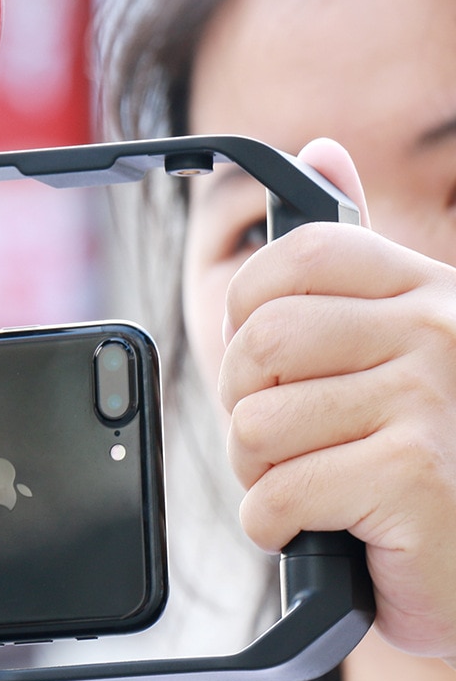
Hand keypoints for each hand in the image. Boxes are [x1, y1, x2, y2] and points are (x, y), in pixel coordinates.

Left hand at [221, 139, 455, 658]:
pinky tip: (323, 530)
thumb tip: (322, 150)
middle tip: (283, 442)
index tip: (260, 361)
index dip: (246, 312)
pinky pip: (277, 494)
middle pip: (259, 342)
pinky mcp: (415, 477)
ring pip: (257, 424)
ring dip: (260, 475)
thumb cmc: (424, 464)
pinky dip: (274, 526)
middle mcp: (439, 332)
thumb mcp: (397, 348)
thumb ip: (354, 263)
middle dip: (243, 405)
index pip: (296, 257)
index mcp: (427, 291)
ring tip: (314, 488)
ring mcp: (431, 401)